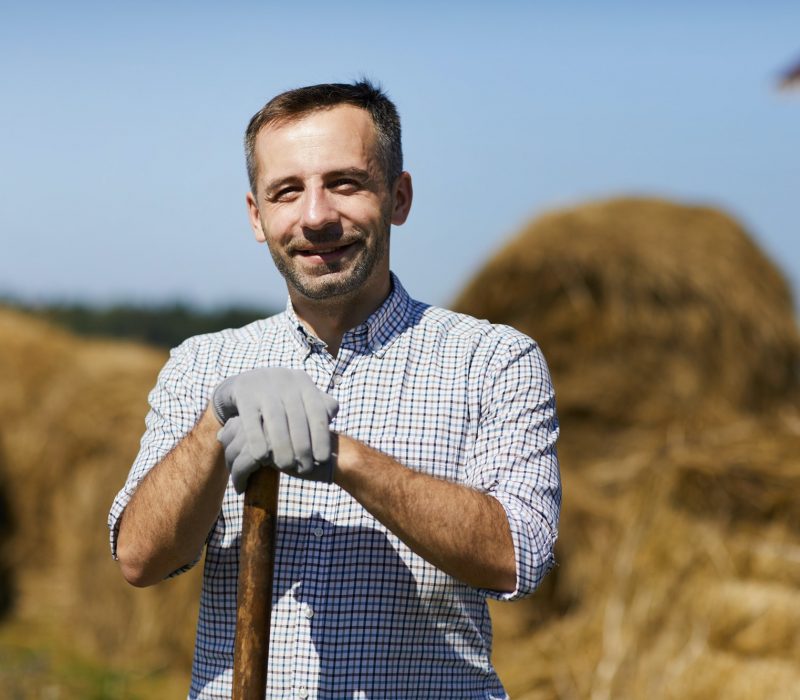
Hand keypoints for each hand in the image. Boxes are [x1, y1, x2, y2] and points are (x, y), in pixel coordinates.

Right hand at [211, 367, 338, 476]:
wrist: (244, 382)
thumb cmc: (280, 398)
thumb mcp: (300, 398)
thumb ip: (320, 406)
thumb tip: (332, 417)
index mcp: (303, 382)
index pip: (317, 411)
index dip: (321, 436)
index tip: (322, 459)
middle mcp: (286, 380)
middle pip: (297, 417)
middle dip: (303, 445)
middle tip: (304, 467)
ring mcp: (263, 385)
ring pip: (276, 420)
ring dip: (282, 446)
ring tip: (285, 466)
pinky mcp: (243, 392)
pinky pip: (251, 419)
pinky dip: (257, 439)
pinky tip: (262, 457)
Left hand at [217, 416, 334, 491]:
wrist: (333, 458)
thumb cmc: (306, 447)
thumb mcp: (279, 435)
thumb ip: (252, 430)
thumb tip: (220, 433)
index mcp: (268, 406)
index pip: (235, 425)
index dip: (231, 444)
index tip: (236, 460)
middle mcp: (266, 415)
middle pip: (232, 437)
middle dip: (230, 458)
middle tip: (236, 473)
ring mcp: (266, 431)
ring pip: (235, 451)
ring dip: (234, 470)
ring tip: (239, 482)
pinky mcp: (269, 450)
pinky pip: (243, 464)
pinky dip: (239, 478)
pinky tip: (242, 488)